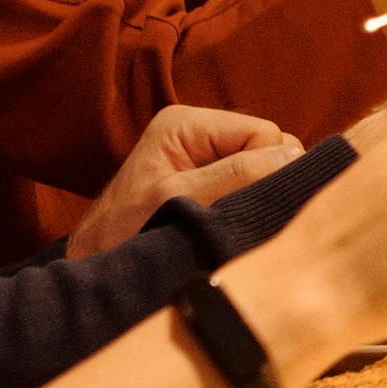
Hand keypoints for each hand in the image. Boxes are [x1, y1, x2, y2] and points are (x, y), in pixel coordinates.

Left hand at [63, 104, 307, 258]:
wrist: (92, 264)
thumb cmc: (123, 232)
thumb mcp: (180, 199)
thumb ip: (236, 174)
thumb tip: (293, 158)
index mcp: (188, 122)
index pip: (263, 134)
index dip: (265, 170)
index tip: (244, 206)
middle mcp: (198, 133)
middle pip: (265, 148)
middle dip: (261, 182)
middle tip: (234, 215)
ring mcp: (201, 157)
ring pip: (259, 169)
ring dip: (251, 198)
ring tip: (224, 223)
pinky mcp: (204, 182)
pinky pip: (245, 186)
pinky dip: (243, 206)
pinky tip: (224, 224)